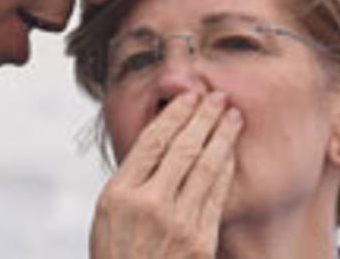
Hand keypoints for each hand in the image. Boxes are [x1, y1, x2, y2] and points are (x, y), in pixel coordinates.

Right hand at [89, 91, 241, 258]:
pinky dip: (224, 169)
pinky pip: (216, 195)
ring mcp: (177, 223)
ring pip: (205, 167)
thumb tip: (160, 142)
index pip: (153, 141)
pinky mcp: (200, 241)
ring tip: (232, 116)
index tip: (188, 97)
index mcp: (120, 193)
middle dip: (203, 118)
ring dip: (221, 137)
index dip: (174, 115)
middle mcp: (149, 204)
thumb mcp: (107, 214)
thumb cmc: (117, 253)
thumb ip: (131, 180)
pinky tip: (229, 153)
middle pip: (182, 148)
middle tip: (218, 97)